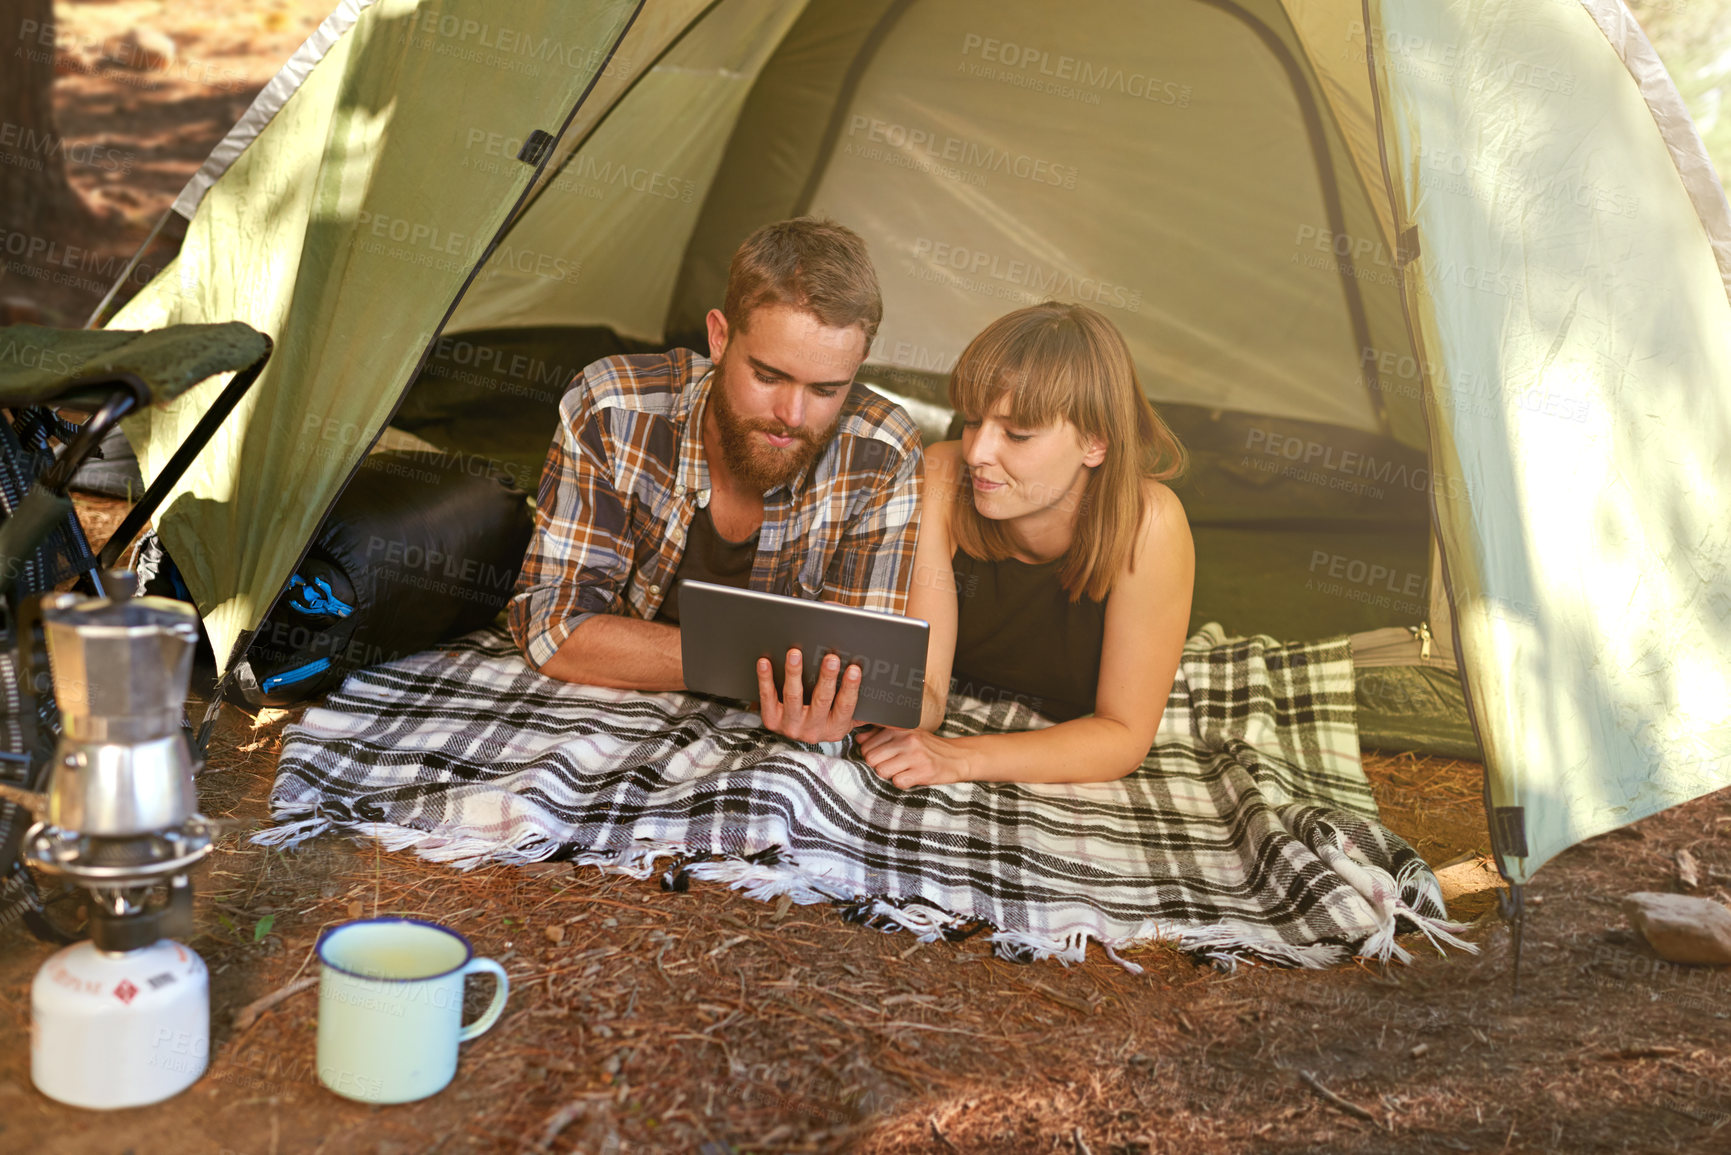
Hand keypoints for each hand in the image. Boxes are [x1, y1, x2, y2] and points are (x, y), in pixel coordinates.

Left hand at [756, 648, 861, 744]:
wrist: (797, 740)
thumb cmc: (827, 718)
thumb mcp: (846, 719)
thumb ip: (862, 706)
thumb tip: (880, 688)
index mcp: (835, 729)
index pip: (845, 707)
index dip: (850, 688)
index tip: (854, 669)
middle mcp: (813, 731)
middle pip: (821, 700)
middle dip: (826, 677)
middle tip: (831, 657)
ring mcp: (791, 726)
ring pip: (793, 697)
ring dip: (794, 673)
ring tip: (795, 654)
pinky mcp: (771, 720)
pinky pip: (768, 697)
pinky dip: (765, 679)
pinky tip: (765, 662)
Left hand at [856, 725, 974, 787]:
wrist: (958, 757)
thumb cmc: (928, 747)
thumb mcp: (906, 735)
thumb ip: (880, 735)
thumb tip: (859, 739)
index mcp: (899, 728)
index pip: (866, 746)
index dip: (872, 756)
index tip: (884, 757)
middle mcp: (906, 739)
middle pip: (871, 760)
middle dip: (879, 766)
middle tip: (894, 766)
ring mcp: (915, 755)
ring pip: (882, 771)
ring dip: (890, 775)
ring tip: (904, 771)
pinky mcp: (923, 771)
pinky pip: (898, 782)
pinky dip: (903, 783)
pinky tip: (912, 777)